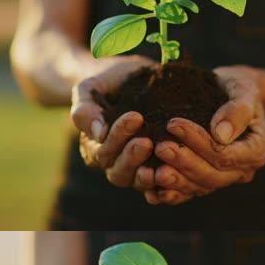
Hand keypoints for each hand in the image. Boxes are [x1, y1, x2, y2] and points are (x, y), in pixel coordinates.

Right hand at [71, 55, 157, 190]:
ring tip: (162, 158)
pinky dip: (169, 184)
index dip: (117, 137)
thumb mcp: (90, 89)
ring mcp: (138, 168)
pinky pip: (162, 184)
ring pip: (139, 181)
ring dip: (149, 175)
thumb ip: (85, 110)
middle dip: (132, 157)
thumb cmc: (108, 83)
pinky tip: (178, 174)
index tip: (135, 116)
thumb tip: (98, 132)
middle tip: (146, 142)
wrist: (133, 80)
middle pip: (119, 172)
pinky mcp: (160, 169)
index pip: (102, 151)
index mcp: (96, 148)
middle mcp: (115, 163)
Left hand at [142, 66, 264, 205]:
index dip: (199, 143)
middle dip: (184, 163)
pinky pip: (190, 193)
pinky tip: (152, 191)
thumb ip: (237, 111)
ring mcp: (225, 178)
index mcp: (256, 150)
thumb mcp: (243, 89)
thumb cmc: (237, 87)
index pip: (225, 155)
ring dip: (175, 182)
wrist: (229, 93)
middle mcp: (243, 170)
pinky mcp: (207, 180)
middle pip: (212, 176)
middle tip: (160, 147)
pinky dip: (171, 194)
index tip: (173, 124)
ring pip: (200, 187)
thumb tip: (221, 135)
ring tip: (151, 170)